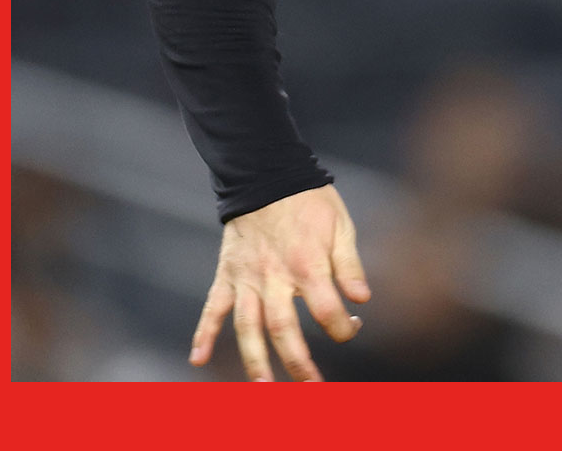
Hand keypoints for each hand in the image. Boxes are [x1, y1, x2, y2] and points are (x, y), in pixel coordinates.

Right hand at [190, 184, 369, 380]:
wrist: (265, 173)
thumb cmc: (310, 200)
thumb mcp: (341, 226)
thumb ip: (349, 266)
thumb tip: (363, 300)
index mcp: (308, 265)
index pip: (327, 310)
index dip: (341, 327)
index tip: (349, 330)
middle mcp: (275, 277)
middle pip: (283, 329)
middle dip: (298, 362)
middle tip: (311, 387)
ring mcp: (247, 278)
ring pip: (247, 328)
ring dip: (255, 361)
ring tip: (263, 388)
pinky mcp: (227, 274)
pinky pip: (213, 308)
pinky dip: (203, 333)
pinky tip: (198, 359)